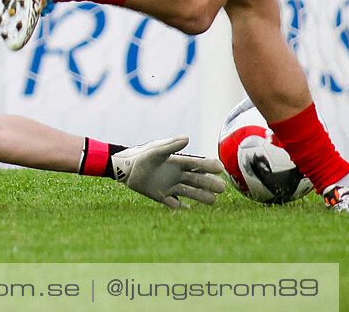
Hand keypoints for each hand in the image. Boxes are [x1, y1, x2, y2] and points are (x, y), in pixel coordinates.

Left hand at [110, 136, 225, 208]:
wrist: (125, 169)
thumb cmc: (141, 156)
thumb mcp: (156, 150)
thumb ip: (171, 145)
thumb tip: (187, 138)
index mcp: (177, 163)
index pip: (197, 165)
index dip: (209, 166)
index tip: (221, 168)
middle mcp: (177, 175)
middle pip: (198, 180)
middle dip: (210, 183)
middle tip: (223, 188)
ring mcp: (170, 186)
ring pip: (190, 192)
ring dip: (202, 196)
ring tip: (213, 200)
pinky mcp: (161, 196)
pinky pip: (175, 203)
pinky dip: (182, 208)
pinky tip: (190, 210)